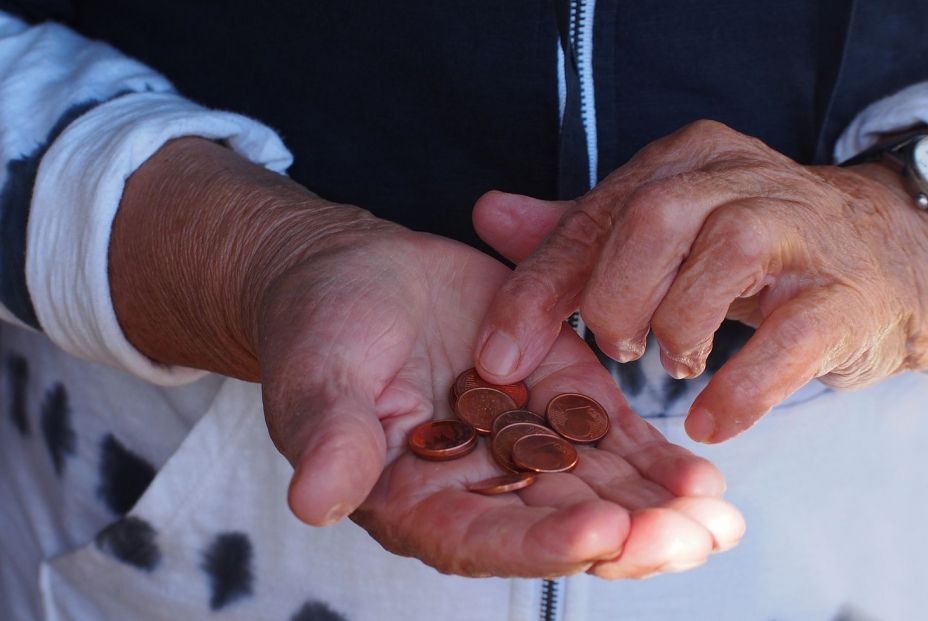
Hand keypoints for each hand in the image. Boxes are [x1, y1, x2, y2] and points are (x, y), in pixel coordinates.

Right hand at [110, 137, 743, 577]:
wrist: (359, 277)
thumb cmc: (321, 328)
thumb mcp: (319, 377)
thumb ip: (328, 437)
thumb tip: (314, 501)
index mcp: (417, 501)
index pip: (485, 539)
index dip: (544, 542)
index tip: (601, 530)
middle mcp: (479, 489)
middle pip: (559, 529)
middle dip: (629, 538)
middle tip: (690, 534)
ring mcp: (524, 447)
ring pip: (599, 493)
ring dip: (660, 511)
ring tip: (716, 514)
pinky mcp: (557, 401)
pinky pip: (611, 441)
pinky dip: (656, 461)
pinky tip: (703, 477)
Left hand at [472, 120, 927, 442]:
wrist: (876, 260)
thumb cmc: (746, 249)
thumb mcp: (658, 231)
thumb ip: (576, 229)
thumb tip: (488, 213)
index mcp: (683, 160)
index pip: (594, 216)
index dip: (538, 289)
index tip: (500, 355)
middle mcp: (741, 178)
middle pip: (653, 220)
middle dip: (614, 299)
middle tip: (616, 346)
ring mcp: (802, 229)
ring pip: (723, 260)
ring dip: (677, 329)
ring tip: (674, 359)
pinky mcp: (845, 294)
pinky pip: (789, 338)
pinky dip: (740, 387)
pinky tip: (710, 418)